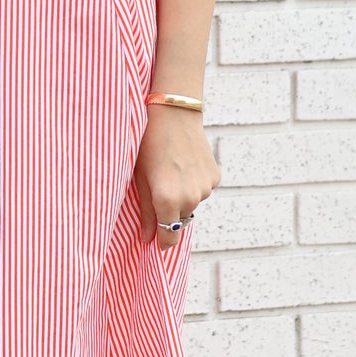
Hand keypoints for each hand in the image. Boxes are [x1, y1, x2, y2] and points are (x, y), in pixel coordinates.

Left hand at [133, 103, 219, 249]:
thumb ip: (145, 211)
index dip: (162, 241)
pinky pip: (202, 189)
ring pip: (192, 203)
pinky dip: (194, 183)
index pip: (169, 236)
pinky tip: (185, 163)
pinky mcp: (215, 177)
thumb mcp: (140, 178)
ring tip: (171, 170)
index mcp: (168, 200)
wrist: (174, 114)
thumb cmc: (148, 145)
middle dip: (169, 211)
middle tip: (158, 187)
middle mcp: (190, 197)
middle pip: (179, 219)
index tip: (157, 242)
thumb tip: (147, 239)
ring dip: (183, 195)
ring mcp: (205, 187)